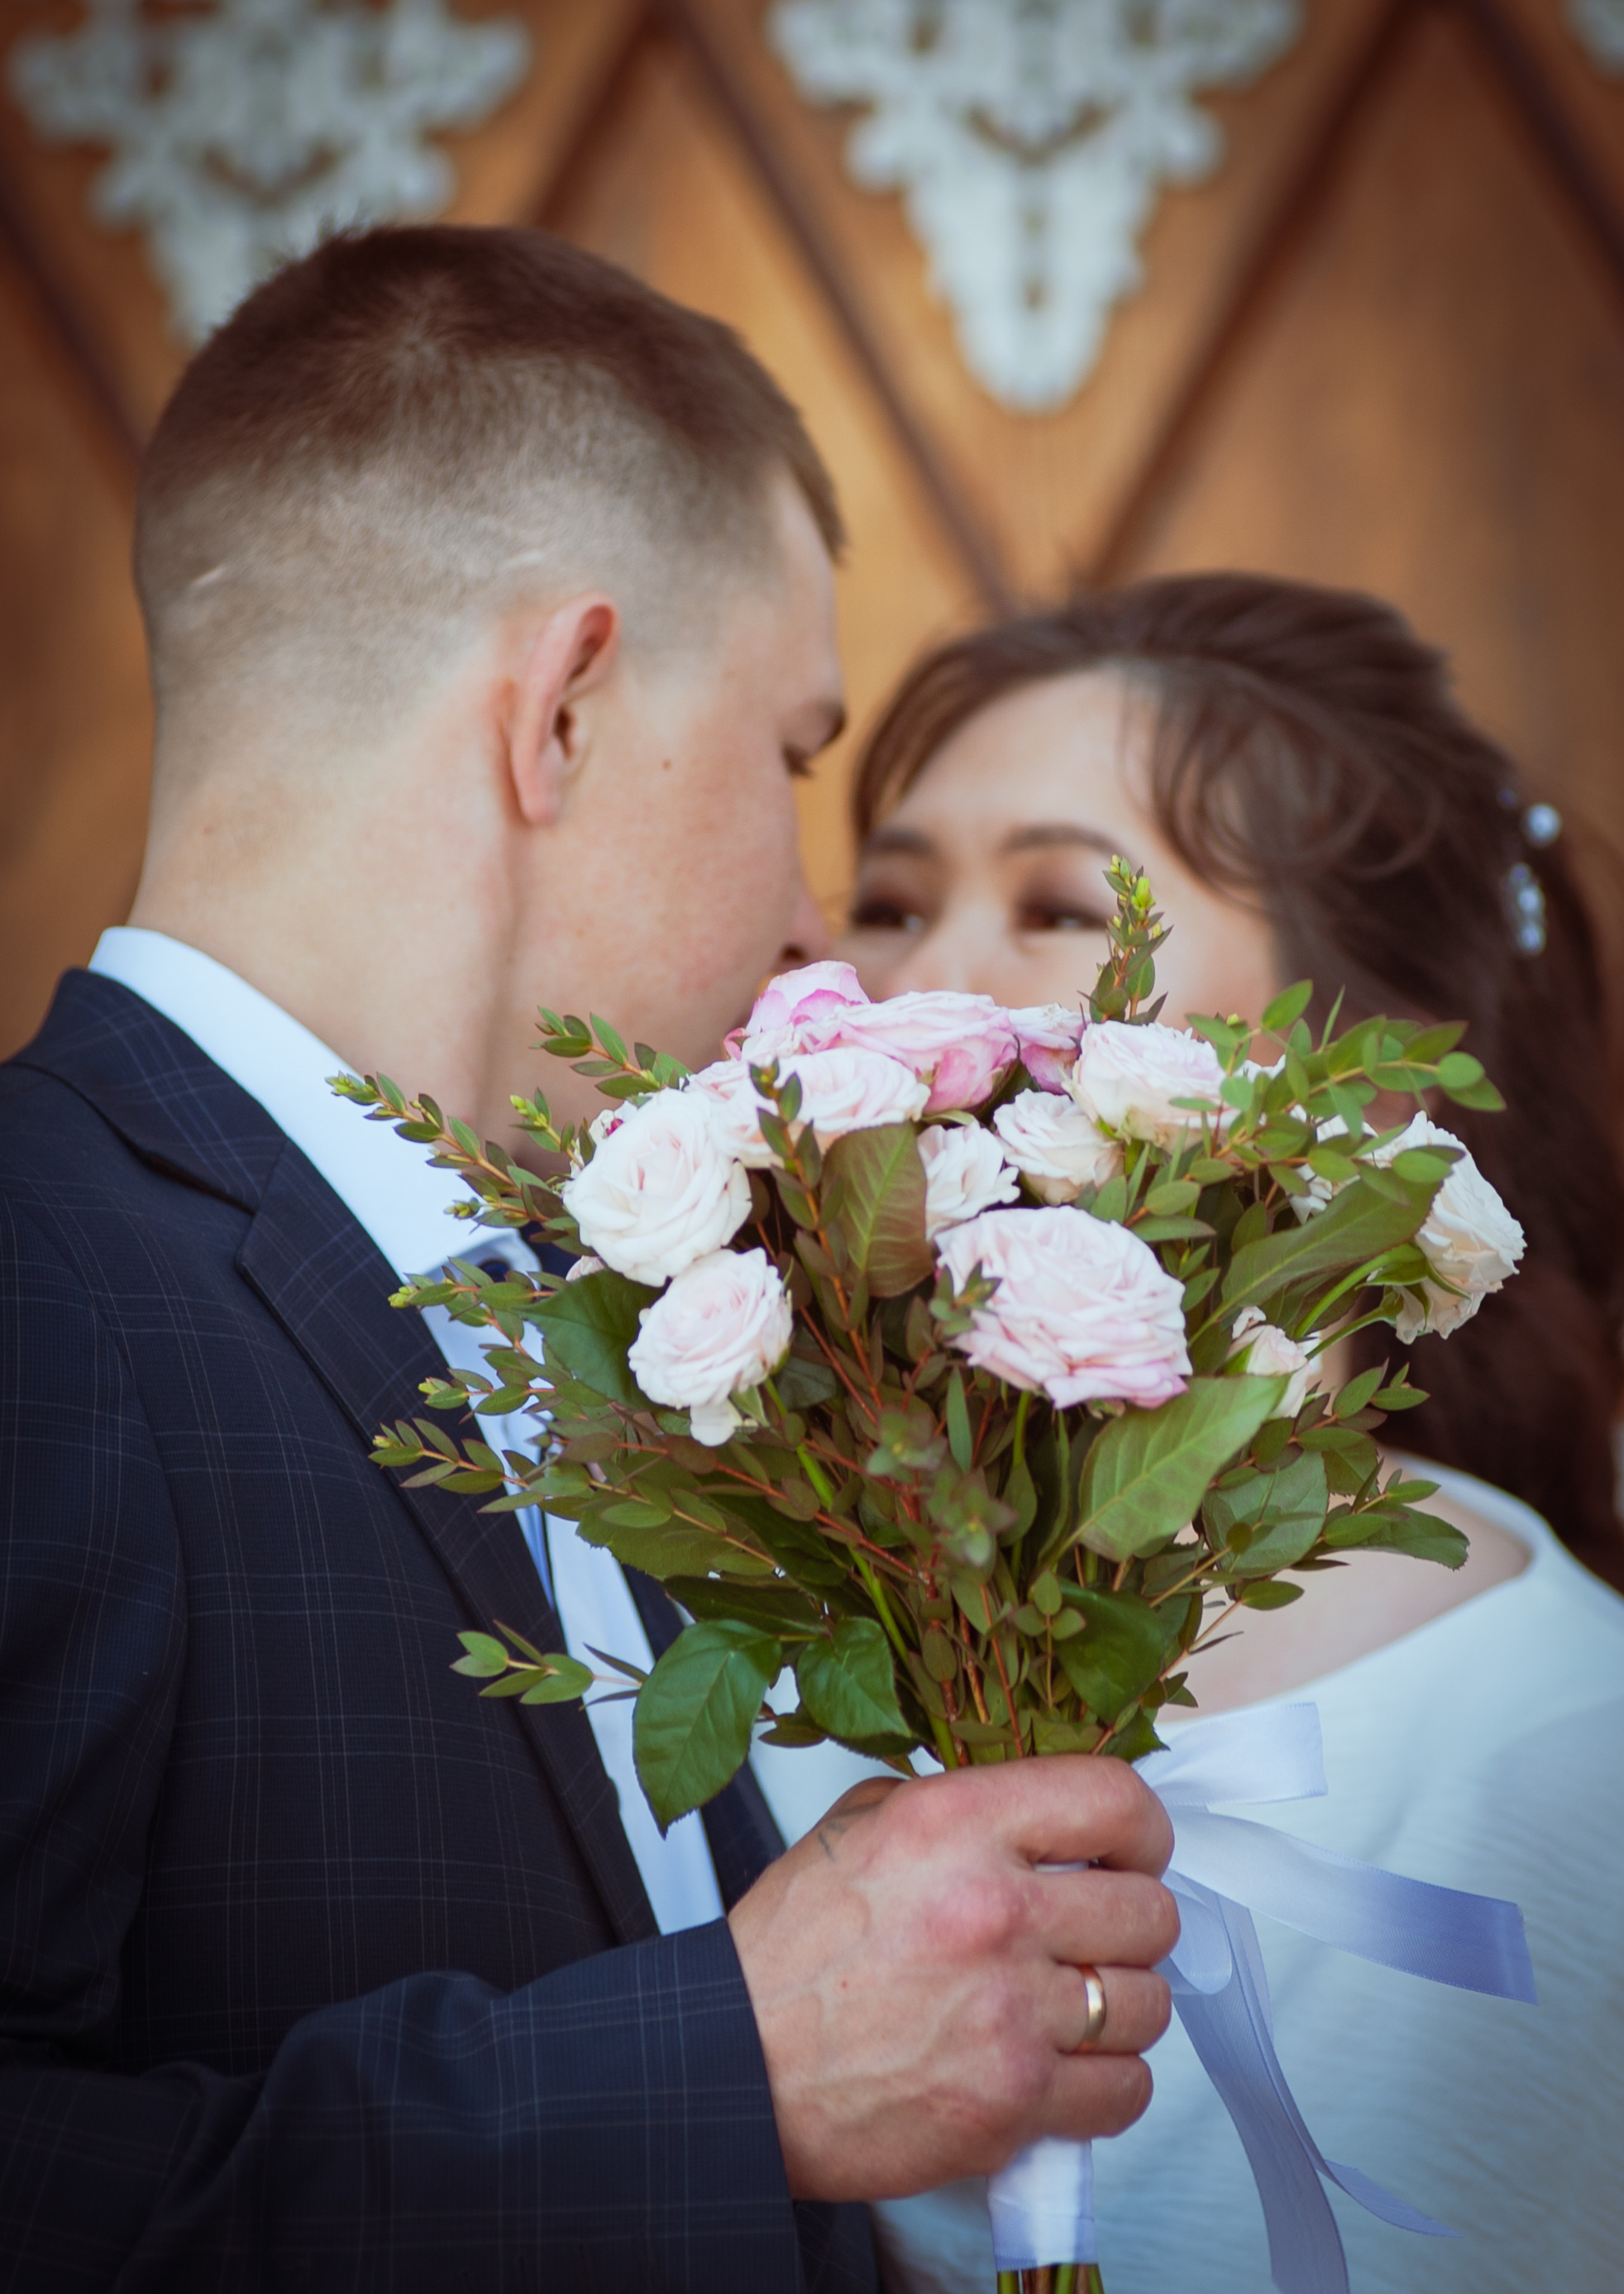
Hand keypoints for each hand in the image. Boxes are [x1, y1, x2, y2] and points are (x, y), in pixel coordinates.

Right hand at [727, 1756, 1177, 2200]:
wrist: (736, 2068)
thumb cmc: (790, 1955)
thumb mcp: (859, 1827)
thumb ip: (958, 1808)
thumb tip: (1041, 1812)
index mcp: (954, 1825)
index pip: (1114, 1800)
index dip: (1141, 1829)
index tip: (1131, 1852)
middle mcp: (991, 1909)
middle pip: (1148, 1910)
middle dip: (1129, 1926)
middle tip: (1089, 1939)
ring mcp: (1008, 2012)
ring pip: (1148, 2004)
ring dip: (1120, 2008)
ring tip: (1071, 2009)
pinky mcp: (1011, 2102)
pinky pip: (1125, 2090)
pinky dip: (1106, 2084)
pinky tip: (1063, 2070)